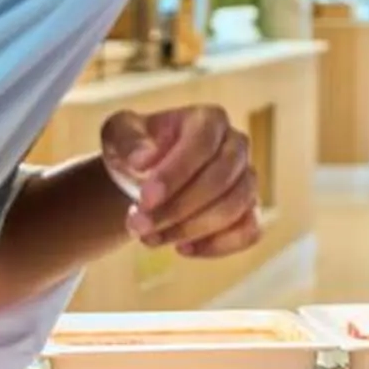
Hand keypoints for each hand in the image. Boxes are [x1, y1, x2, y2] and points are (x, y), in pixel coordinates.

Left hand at [98, 106, 261, 257]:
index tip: (145, 198)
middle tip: (138, 226)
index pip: (202, 144)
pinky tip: (182, 248)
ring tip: (150, 238)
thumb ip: (126, 140)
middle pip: (220, 179)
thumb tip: (144, 159)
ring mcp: (247, 179)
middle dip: (178, 209)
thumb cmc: (136, 150)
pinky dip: (219, 245)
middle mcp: (236, 145)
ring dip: (191, 229)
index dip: (176, 173)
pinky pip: (249, 231)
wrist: (147, 175)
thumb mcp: (119, 135)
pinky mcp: (249, 210)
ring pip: (234, 207)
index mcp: (209, 120)